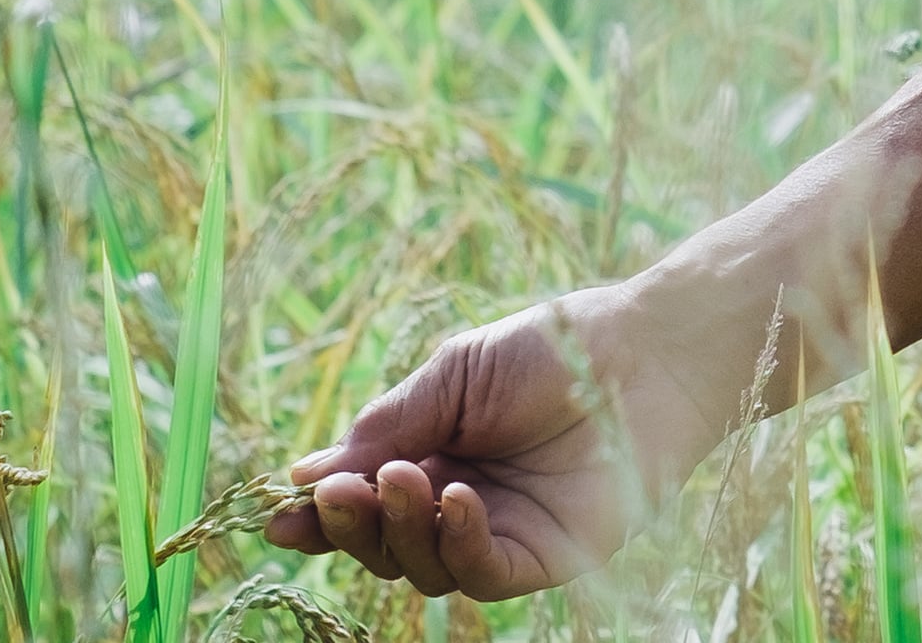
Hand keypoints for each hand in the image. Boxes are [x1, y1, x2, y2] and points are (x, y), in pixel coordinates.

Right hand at [263, 284, 733, 598]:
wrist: (643, 352)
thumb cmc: (553, 349)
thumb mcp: (454, 376)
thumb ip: (387, 426)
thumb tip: (307, 473)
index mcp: (434, 456)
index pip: (364, 503)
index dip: (322, 514)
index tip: (279, 513)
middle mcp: (460, 503)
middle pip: (383, 544)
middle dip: (350, 524)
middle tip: (341, 492)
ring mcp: (500, 534)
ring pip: (422, 567)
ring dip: (399, 528)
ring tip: (402, 478)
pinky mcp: (543, 558)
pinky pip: (481, 573)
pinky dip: (456, 543)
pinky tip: (455, 499)